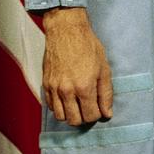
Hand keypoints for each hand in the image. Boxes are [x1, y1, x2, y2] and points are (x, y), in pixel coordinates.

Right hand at [41, 7, 112, 125]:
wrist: (66, 32)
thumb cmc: (88, 47)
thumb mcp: (104, 68)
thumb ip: (106, 93)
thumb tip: (107, 113)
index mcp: (84, 87)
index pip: (90, 116)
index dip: (97, 115)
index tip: (100, 109)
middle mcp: (67, 91)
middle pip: (74, 121)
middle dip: (84, 118)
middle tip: (89, 108)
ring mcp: (54, 89)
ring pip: (61, 117)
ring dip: (70, 114)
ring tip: (78, 105)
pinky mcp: (45, 85)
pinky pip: (51, 106)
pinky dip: (59, 107)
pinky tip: (67, 98)